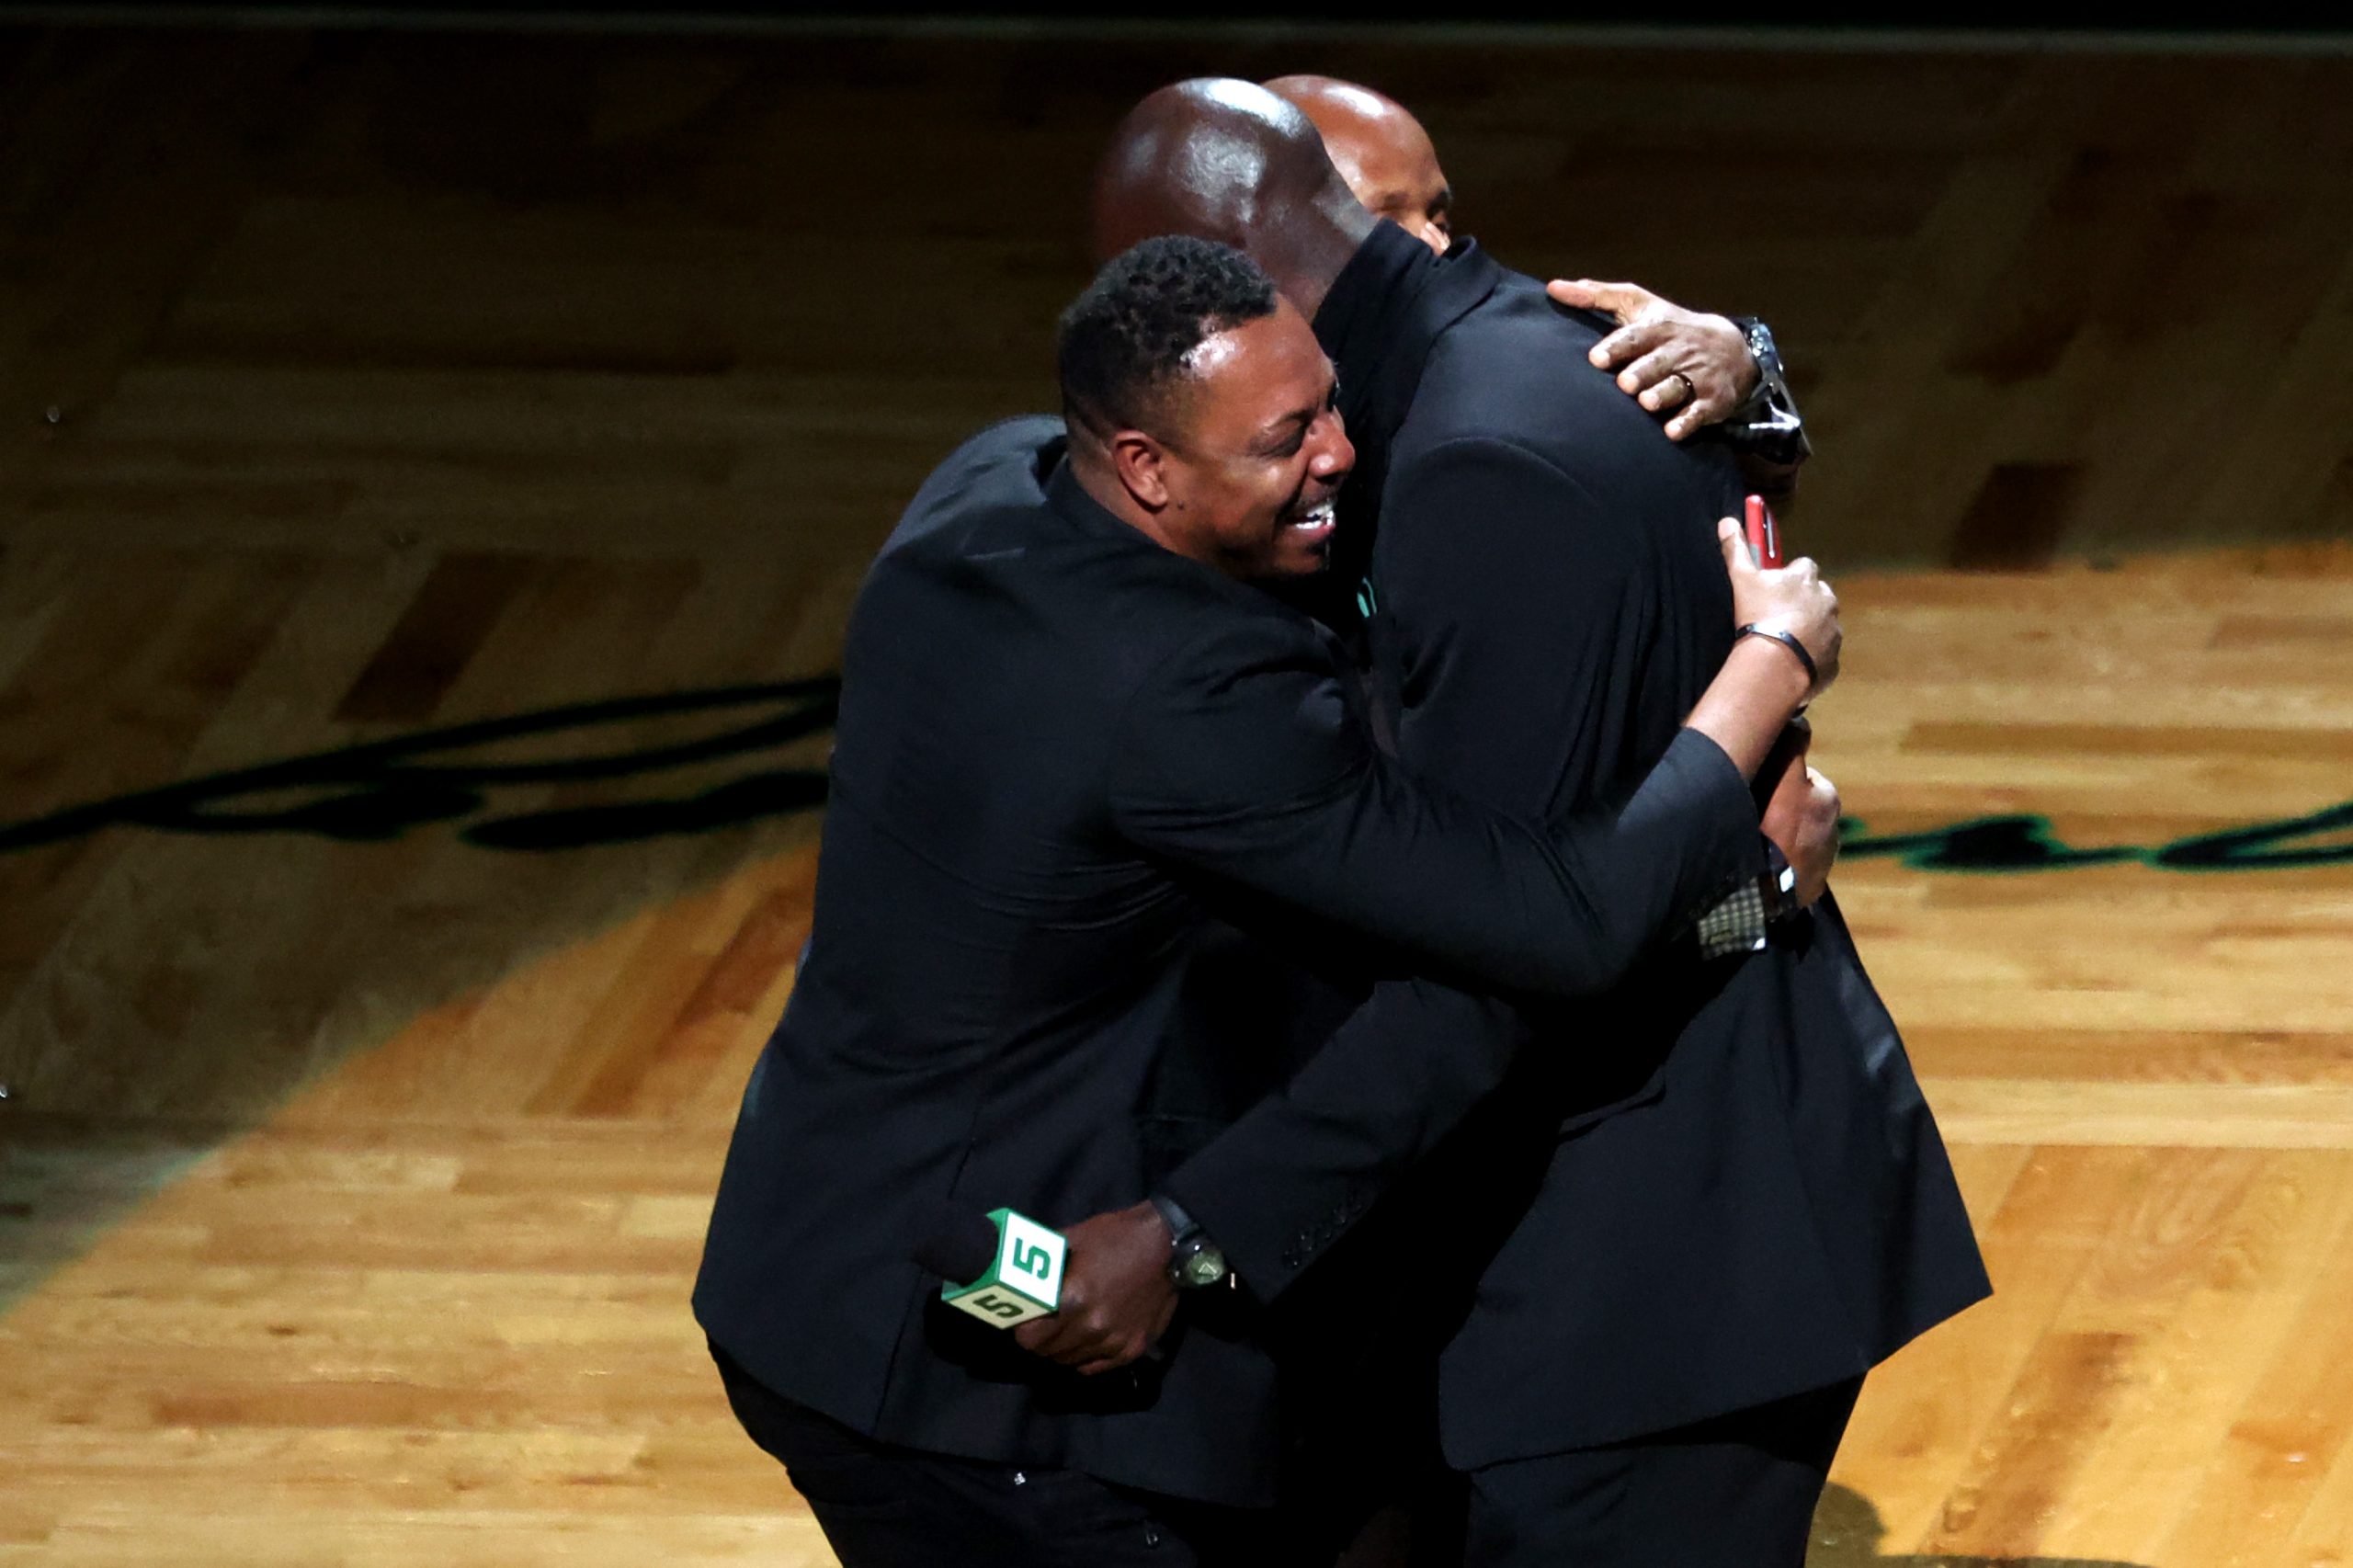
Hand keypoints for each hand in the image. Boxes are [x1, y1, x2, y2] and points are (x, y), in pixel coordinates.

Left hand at [1011, 1202, 1177, 1375]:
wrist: (1169, 1246)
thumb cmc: (1117, 1237)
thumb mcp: (1074, 1238)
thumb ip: (1045, 1261)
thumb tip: (1018, 1271)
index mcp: (1074, 1298)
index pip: (1029, 1337)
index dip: (1021, 1329)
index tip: (1023, 1319)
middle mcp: (1092, 1327)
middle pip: (1046, 1352)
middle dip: (1039, 1339)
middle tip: (1043, 1323)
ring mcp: (1114, 1342)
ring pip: (1068, 1362)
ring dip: (1061, 1349)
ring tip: (1065, 1328)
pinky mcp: (1131, 1350)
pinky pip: (1093, 1367)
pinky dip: (1083, 1357)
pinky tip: (1086, 1338)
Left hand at [1547, 278, 1757, 440]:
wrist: (1731, 349)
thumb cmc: (1669, 327)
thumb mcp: (1638, 305)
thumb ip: (1597, 296)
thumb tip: (1553, 287)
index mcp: (1658, 327)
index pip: (1636, 336)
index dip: (1617, 346)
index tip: (1596, 358)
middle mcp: (1678, 351)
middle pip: (1657, 362)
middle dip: (1642, 372)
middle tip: (1624, 383)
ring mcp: (1697, 376)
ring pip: (1677, 386)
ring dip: (1662, 394)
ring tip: (1646, 402)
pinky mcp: (1711, 401)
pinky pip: (1698, 413)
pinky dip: (1686, 422)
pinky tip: (1671, 432)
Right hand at [1718, 519, 1838, 698]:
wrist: (1775, 661)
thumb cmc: (1758, 614)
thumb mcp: (1742, 579)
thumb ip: (1736, 550)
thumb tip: (1727, 521)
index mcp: (1805, 577)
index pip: (1804, 567)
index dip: (1791, 576)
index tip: (1777, 588)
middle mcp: (1825, 598)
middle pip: (1818, 594)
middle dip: (1804, 601)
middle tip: (1779, 616)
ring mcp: (1833, 628)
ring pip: (1824, 622)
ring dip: (1810, 627)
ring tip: (1785, 641)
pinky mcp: (1833, 656)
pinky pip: (1824, 651)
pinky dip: (1813, 653)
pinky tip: (1793, 659)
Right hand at [1757, 721, 1838, 905]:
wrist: (1762, 890)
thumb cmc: (1769, 828)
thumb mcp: (1780, 775)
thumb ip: (1790, 744)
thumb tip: (1800, 719)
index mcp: (1827, 799)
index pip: (1799, 778)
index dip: (1774, 781)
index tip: (1755, 791)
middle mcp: (1833, 831)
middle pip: (1798, 811)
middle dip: (1780, 813)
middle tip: (1751, 821)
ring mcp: (1822, 864)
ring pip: (1795, 843)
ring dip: (1778, 843)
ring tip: (1753, 848)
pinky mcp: (1808, 891)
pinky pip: (1791, 872)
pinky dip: (1778, 870)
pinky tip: (1760, 869)